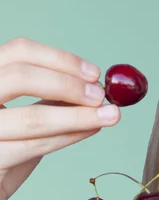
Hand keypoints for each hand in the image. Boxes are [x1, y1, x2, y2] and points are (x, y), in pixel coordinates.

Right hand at [0, 37, 120, 199]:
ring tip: (108, 115)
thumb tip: (91, 85)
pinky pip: (34, 146)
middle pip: (20, 76)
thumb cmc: (5, 148)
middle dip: (68, 85)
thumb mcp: (26, 114)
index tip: (93, 73)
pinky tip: (89, 130)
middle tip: (100, 95)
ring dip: (77, 116)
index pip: (18, 51)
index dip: (60, 59)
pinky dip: (67, 137)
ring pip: (32, 117)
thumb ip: (49, 99)